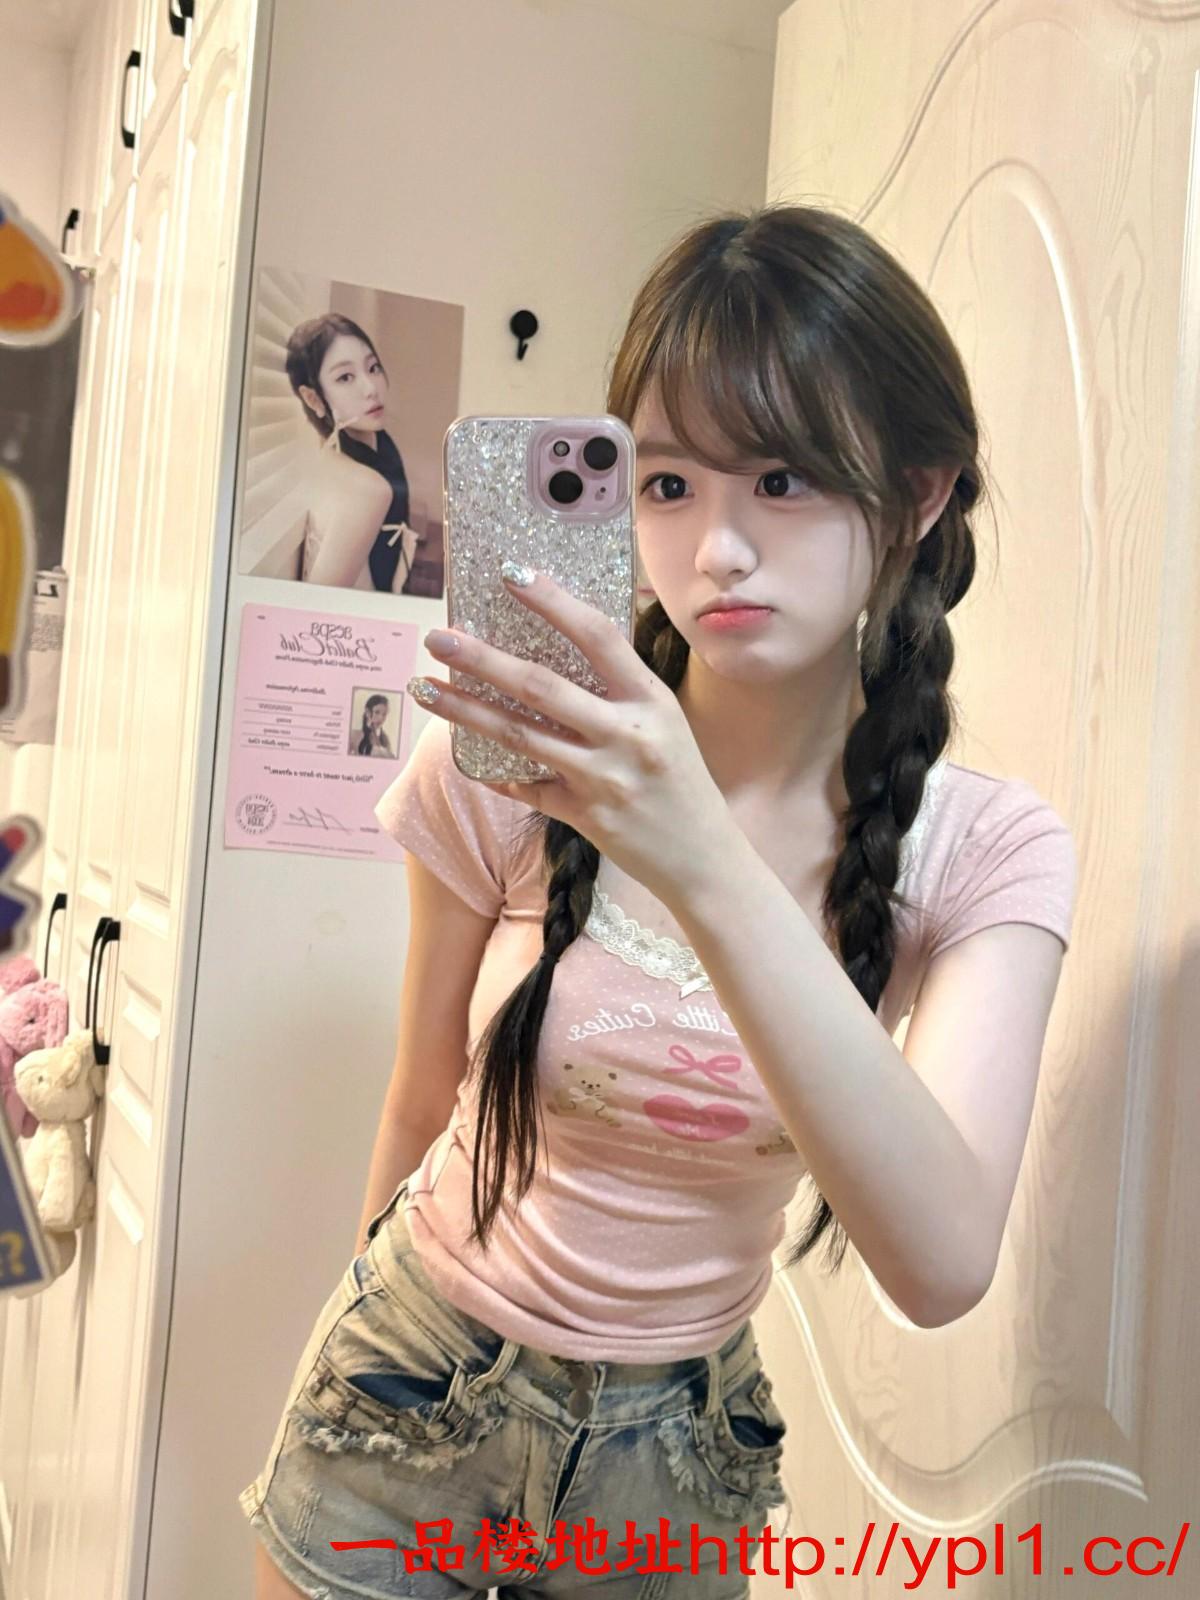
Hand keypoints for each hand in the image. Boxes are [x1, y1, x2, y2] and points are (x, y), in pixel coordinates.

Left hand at [407, 567, 731, 902]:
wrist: (705, 860)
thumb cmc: (682, 781)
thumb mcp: (667, 721)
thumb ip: (622, 688)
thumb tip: (567, 639)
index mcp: (650, 701)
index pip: (597, 636)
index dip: (553, 601)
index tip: (512, 573)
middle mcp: (626, 735)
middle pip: (540, 686)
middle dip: (481, 658)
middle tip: (438, 638)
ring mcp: (603, 778)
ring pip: (518, 736)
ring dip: (464, 709)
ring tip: (424, 687)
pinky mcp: (585, 817)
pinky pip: (527, 788)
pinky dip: (496, 773)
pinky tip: (468, 760)